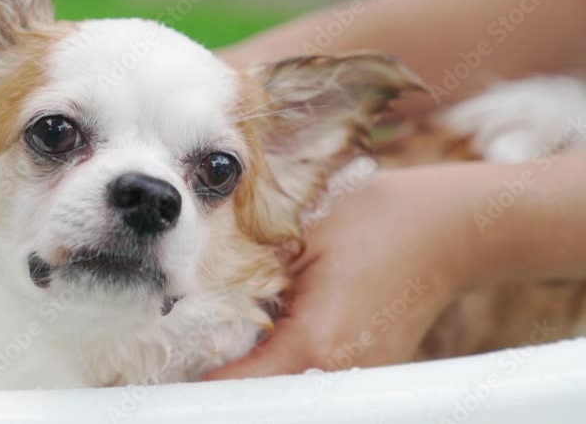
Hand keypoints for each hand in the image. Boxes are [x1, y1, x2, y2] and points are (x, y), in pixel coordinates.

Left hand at [206, 165, 484, 378]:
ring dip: (261, 379)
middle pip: (268, 400)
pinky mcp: (373, 370)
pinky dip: (290, 369)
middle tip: (194, 368)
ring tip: (229, 352)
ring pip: (293, 394)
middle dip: (232, 386)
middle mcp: (342, 374)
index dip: (205, 388)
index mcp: (316, 344)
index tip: (173, 384)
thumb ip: (252, 286)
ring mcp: (364, 377)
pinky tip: (273, 341)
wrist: (450, 225)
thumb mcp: (299, 246)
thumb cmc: (376, 223)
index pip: (243, 389)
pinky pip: (317, 380)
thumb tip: (204, 314)